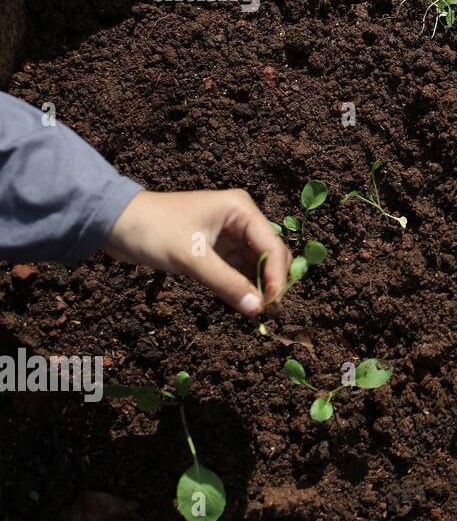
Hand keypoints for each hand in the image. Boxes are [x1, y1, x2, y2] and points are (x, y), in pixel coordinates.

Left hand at [103, 189, 289, 316]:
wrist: (114, 223)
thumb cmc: (154, 231)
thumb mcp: (192, 258)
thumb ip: (227, 283)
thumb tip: (257, 310)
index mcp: (241, 210)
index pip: (273, 245)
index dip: (278, 276)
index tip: (273, 304)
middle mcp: (241, 220)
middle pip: (270, 254)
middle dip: (271, 281)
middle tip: (266, 310)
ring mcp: (229, 235)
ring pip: (256, 264)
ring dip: (256, 286)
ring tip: (254, 310)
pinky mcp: (216, 249)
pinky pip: (237, 270)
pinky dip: (240, 286)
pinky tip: (241, 302)